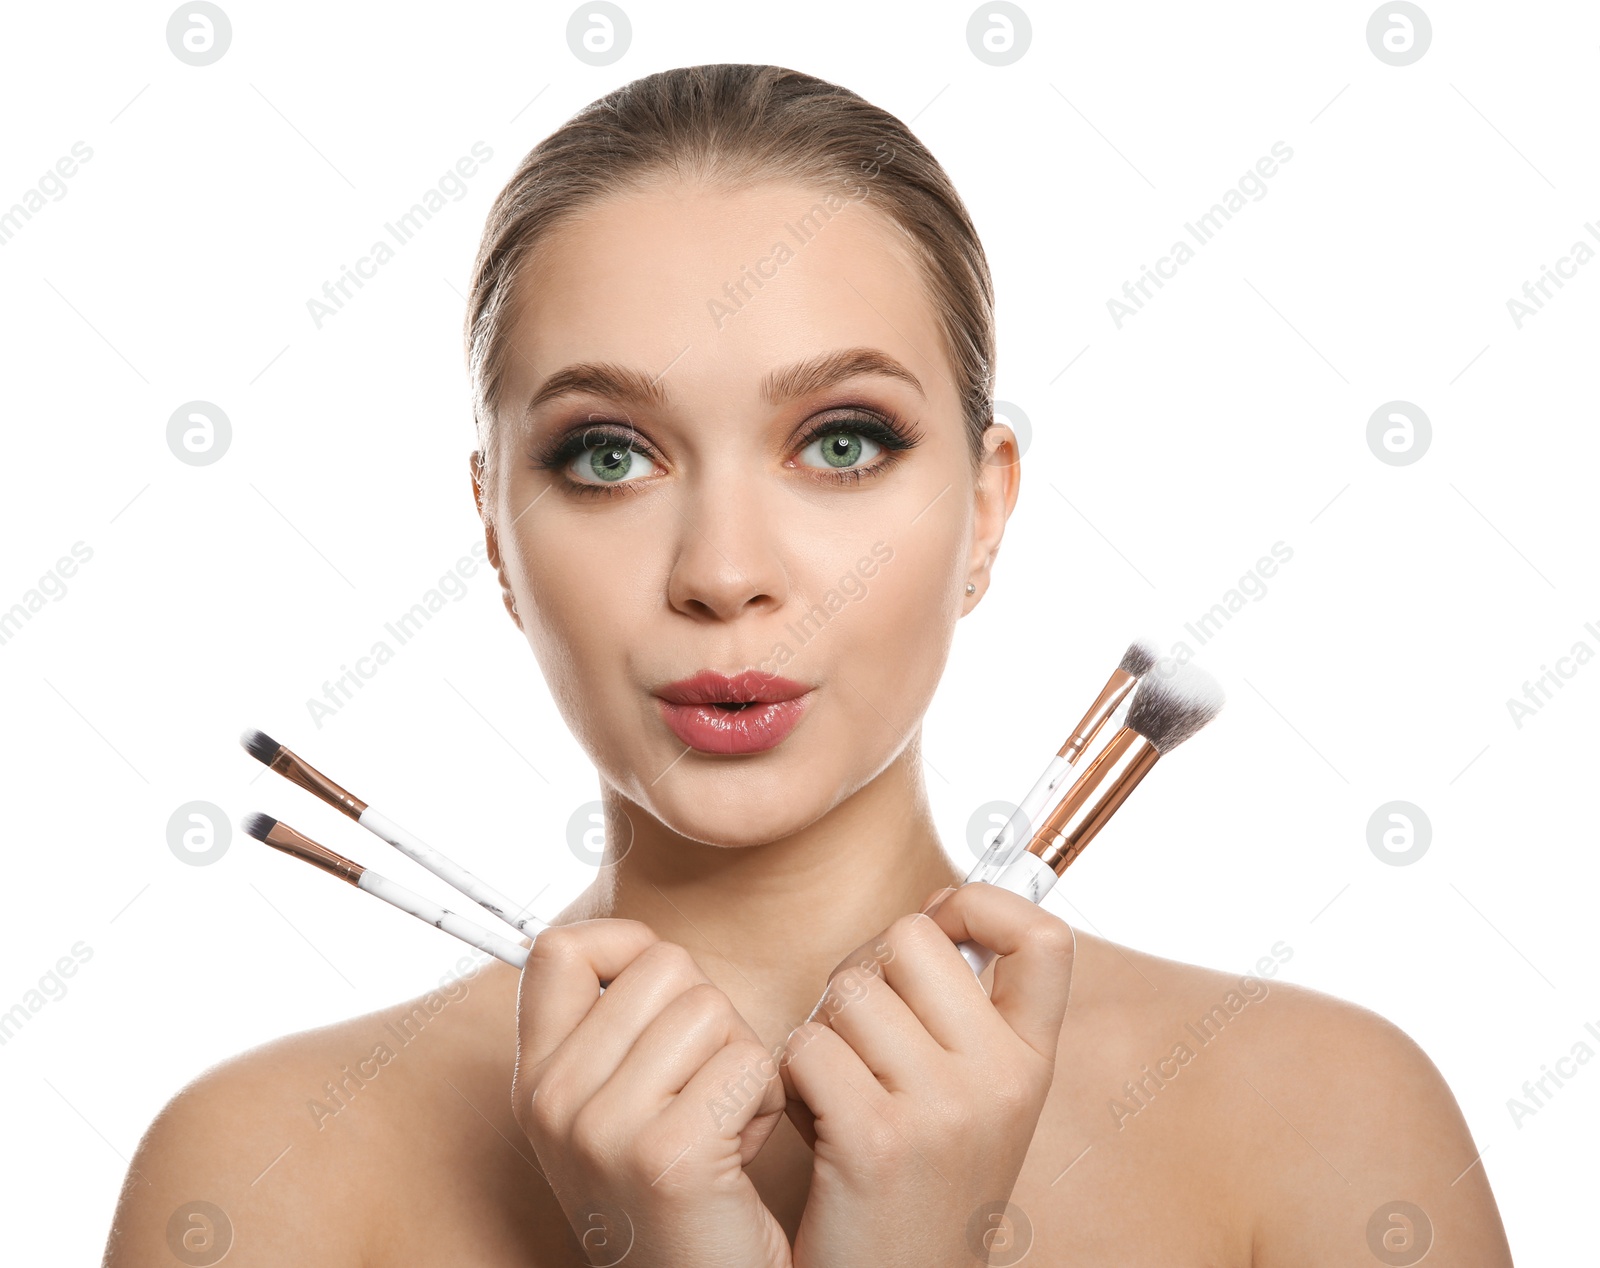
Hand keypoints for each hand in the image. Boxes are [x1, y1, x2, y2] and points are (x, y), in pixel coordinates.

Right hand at [512, 919, 791, 1266]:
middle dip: (710, 1015)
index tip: (664, 997)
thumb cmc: (675, 1197)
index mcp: (534, 1079)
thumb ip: (608, 1030)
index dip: (627, 946)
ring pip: (713, 1008)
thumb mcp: (609, 1111)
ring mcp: (603, 1128)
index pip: (560, 948)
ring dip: (743, 1059)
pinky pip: (750, 1061)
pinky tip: (744, 1151)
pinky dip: (768, 1100)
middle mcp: (553, 1100)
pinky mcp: (668, 1155)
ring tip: (724, 1123)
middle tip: (704, 1090)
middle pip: (664, 965)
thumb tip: (640, 944)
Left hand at [779, 883, 1073, 1266]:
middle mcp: (1003, 1081)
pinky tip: (813, 1125)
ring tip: (836, 1091)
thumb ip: (963, 1011)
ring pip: (848, 990)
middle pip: (910, 938)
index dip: (983, 903)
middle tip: (858, 1035)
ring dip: (820, 1030)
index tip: (941, 923)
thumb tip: (940, 904)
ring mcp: (945, 1110)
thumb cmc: (914, 1189)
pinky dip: (789, 1079)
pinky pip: (806, 1046)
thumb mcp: (973, 1100)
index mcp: (1030, 1064)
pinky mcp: (876, 1140)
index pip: (1045, 937)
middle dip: (864, 971)